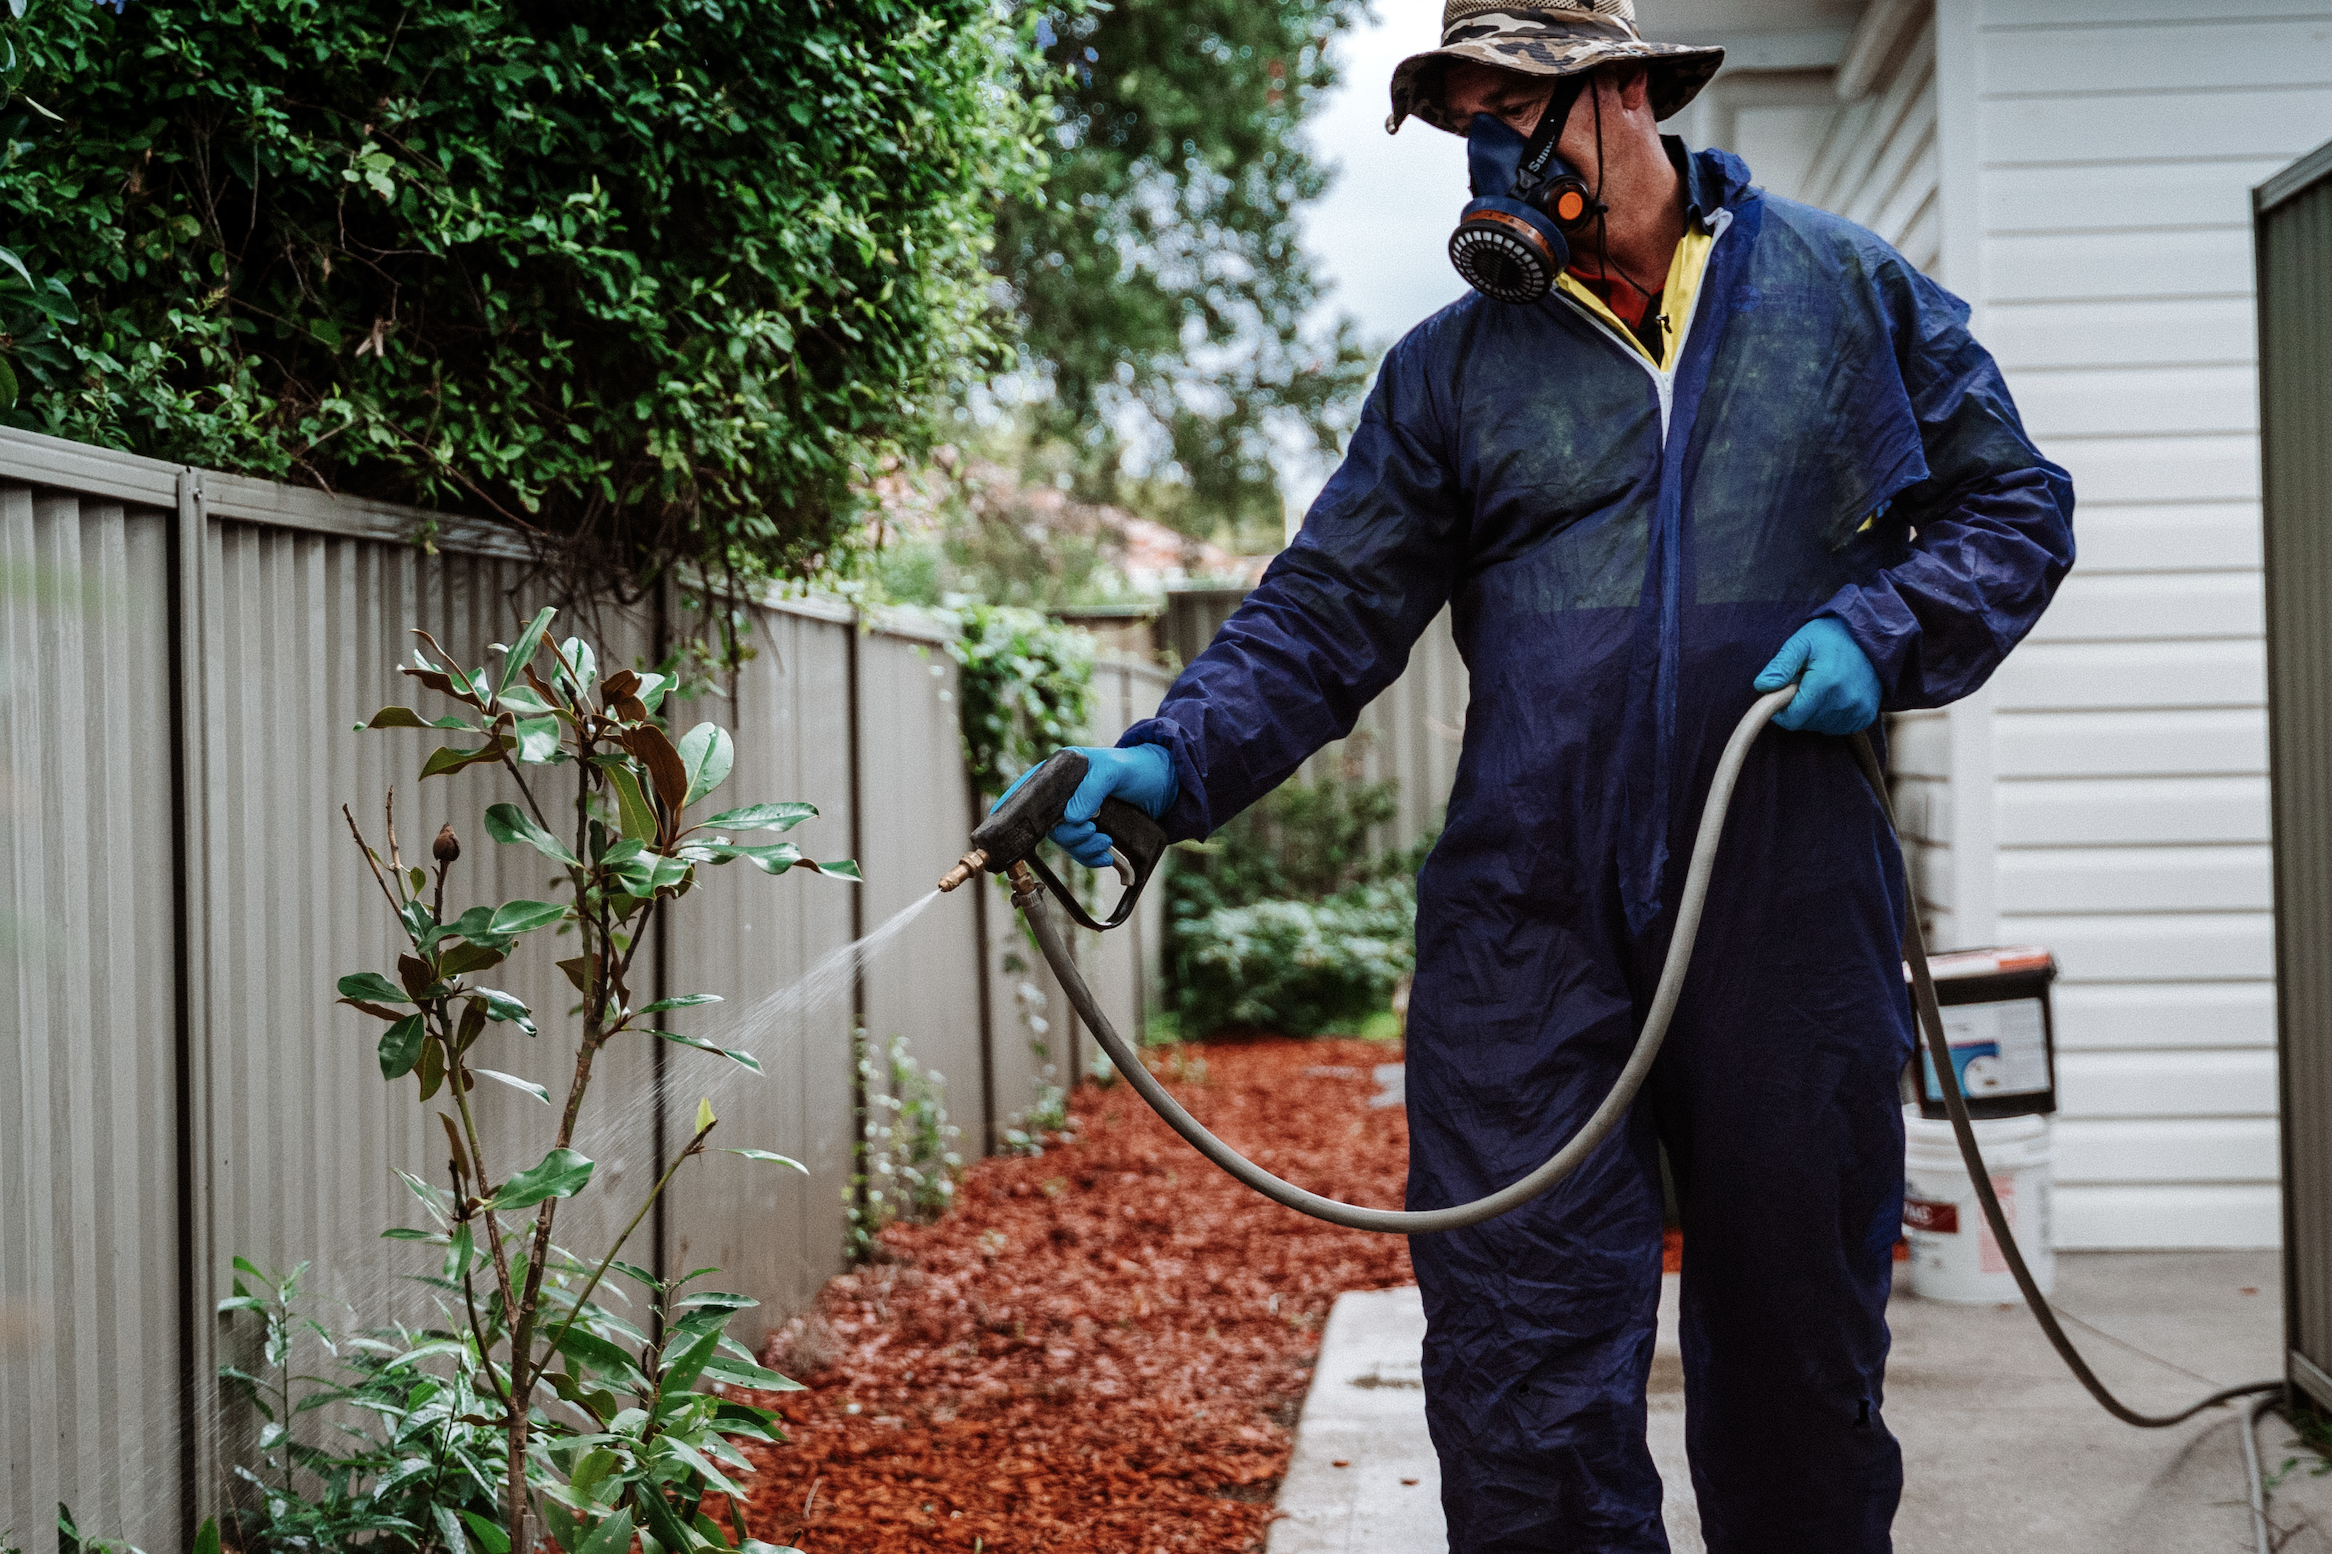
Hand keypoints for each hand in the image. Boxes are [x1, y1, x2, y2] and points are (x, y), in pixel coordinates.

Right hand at [994, 744, 1177, 867]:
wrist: (1168, 785)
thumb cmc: (1139, 767)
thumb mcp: (1114, 771)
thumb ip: (1092, 789)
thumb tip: (1071, 817)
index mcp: (1063, 773)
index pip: (1028, 789)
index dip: (1009, 806)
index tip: (998, 822)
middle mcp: (1066, 794)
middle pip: (1048, 825)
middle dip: (1070, 835)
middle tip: (1093, 832)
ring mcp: (1079, 814)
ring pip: (1065, 841)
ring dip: (1084, 847)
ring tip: (1105, 841)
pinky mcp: (1092, 830)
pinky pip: (1081, 852)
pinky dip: (1092, 857)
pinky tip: (1106, 854)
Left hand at [1754, 617, 1880, 734]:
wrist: (1871, 636)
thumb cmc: (1831, 637)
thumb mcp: (1801, 643)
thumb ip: (1780, 666)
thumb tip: (1762, 686)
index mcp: (1824, 684)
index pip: (1793, 719)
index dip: (1783, 710)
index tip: (1784, 694)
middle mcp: (1844, 701)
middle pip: (1806, 723)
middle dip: (1799, 707)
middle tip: (1805, 684)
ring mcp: (1858, 710)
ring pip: (1822, 727)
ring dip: (1815, 712)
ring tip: (1821, 687)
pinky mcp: (1866, 715)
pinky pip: (1839, 727)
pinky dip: (1832, 715)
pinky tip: (1835, 695)